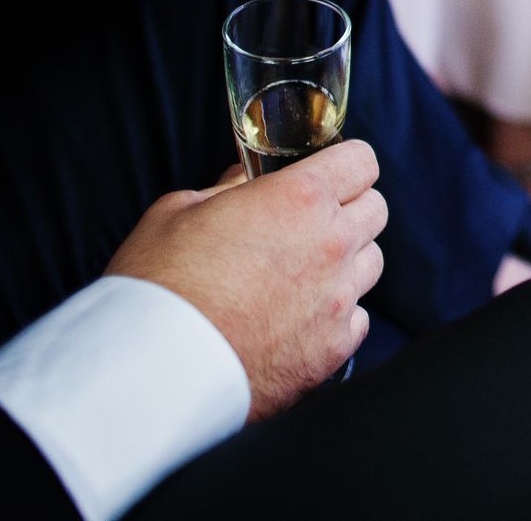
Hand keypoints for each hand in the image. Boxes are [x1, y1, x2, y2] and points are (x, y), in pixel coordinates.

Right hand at [104, 142, 385, 420]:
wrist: (155, 370)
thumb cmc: (160, 284)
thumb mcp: (180, 209)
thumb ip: (228, 188)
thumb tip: (247, 180)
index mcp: (300, 199)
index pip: (361, 161)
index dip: (345, 164)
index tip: (329, 173)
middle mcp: (332, 244)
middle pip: (375, 209)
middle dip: (349, 208)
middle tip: (309, 223)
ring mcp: (338, 299)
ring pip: (371, 263)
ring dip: (346, 261)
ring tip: (302, 274)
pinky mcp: (334, 348)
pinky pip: (357, 318)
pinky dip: (336, 315)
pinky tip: (299, 319)